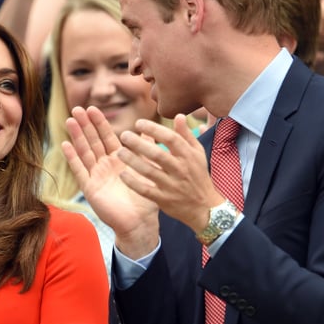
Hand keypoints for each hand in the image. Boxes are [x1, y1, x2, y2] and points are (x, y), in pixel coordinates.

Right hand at [62, 106, 160, 257]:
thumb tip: (151, 129)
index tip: (92, 108)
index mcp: (118, 159)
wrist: (140, 222)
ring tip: (70, 121)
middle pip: (93, 141)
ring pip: (85, 152)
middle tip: (77, 108)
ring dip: (77, 137)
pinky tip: (65, 145)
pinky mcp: (90, 188)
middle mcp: (105, 165)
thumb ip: (147, 149)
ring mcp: (96, 176)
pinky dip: (73, 158)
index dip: (99, 122)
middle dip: (85, 125)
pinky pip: (80, 170)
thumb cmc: (146, 198)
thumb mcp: (148, 169)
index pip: (107, 136)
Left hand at [117, 115, 224, 233]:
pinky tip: (122, 174)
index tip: (138, 123)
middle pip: (157, 154)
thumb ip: (186, 135)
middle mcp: (180, 170)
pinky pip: (146, 190)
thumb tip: (179, 115)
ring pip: (149, 171)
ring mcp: (172, 186)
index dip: (154, 129)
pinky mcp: (164, 200)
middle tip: (124, 135)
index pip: (171, 138)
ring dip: (133, 161)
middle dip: (139, 144)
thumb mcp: (198, 154)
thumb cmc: (198, 176)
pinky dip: (133, 182)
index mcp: (188, 156)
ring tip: (119, 152)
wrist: (204, 207)